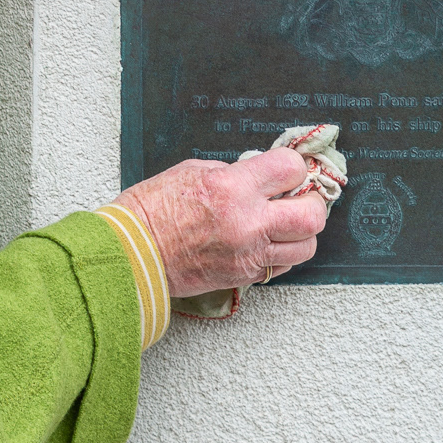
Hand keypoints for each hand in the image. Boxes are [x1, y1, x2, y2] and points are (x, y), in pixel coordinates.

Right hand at [115, 149, 328, 297]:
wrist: (131, 254)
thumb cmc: (152, 210)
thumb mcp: (193, 171)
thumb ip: (233, 173)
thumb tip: (260, 177)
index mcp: (233, 188)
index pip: (291, 168)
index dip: (293, 166)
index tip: (286, 169)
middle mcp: (248, 222)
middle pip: (312, 215)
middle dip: (311, 202)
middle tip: (298, 197)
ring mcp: (248, 254)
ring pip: (306, 247)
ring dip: (302, 233)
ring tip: (285, 223)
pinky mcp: (243, 276)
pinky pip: (282, 267)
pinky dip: (282, 254)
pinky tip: (266, 243)